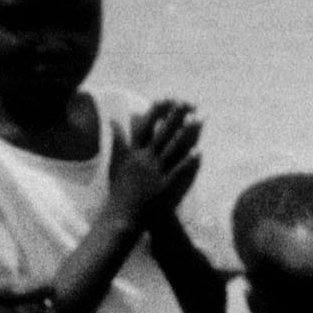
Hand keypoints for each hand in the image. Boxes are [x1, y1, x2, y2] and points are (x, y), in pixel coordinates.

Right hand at [101, 101, 202, 223]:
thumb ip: (118, 140)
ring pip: (172, 149)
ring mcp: (154, 172)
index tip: (167, 97)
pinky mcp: (164, 186)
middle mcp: (143, 159)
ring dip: (186, 134)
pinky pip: (178, 171)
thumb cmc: (120, 188)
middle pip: (162, 133)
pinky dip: (188, 161)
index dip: (157, 111)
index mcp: (133, 152)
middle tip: (188, 102)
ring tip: (198, 121)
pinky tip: (199, 151)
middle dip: (175, 117)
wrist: (122, 215)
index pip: (146, 126)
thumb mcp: (117, 161)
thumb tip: (113, 120)